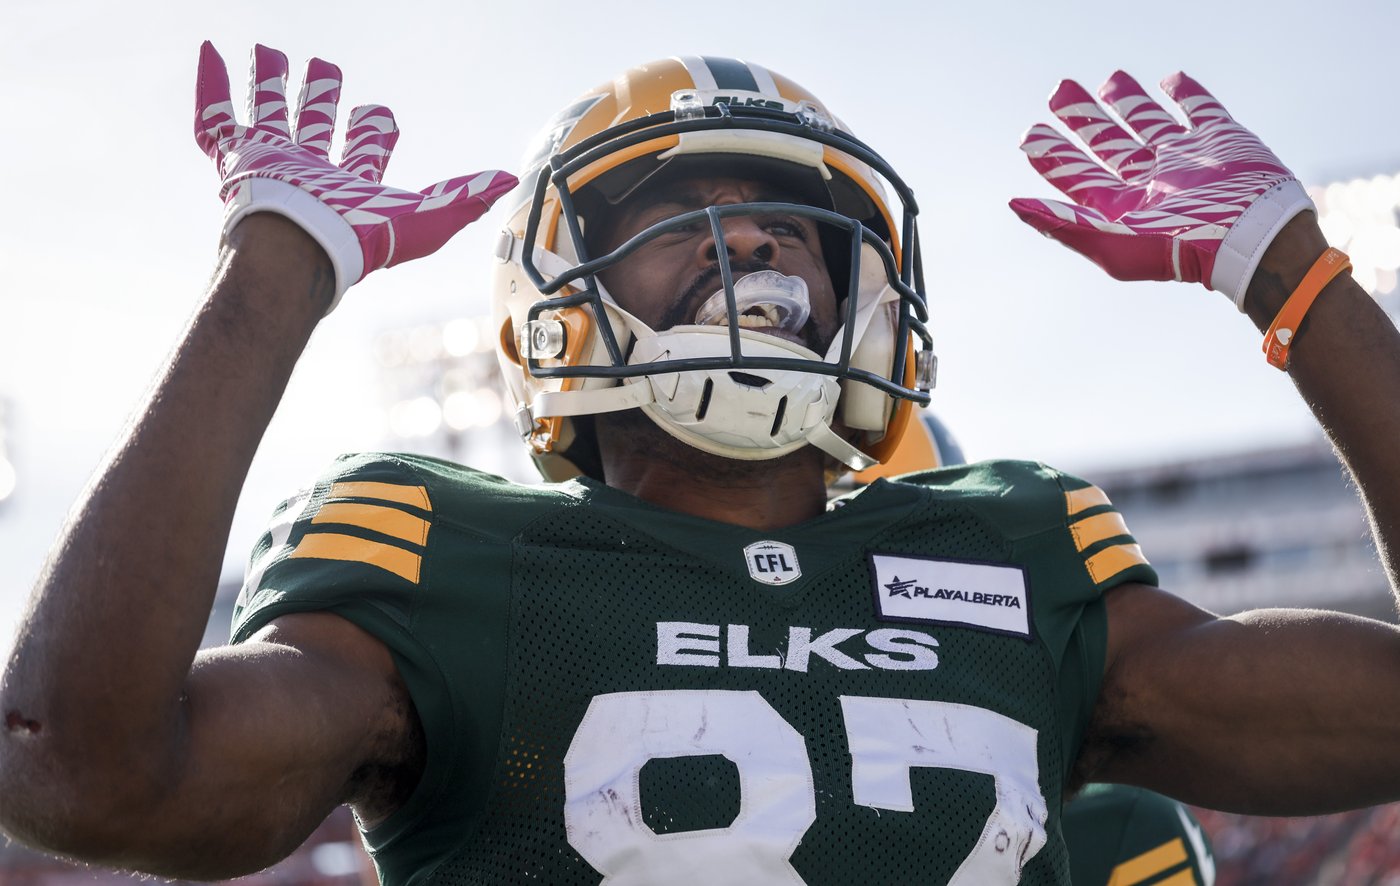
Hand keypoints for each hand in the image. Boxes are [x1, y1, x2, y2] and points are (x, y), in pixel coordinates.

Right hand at [194, 42, 517, 310]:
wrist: (301, 250)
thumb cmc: (361, 242)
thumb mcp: (425, 220)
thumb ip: (463, 197)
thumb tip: (507, 180)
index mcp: (351, 181)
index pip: (366, 146)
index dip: (375, 127)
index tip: (377, 113)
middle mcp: (311, 168)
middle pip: (315, 122)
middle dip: (320, 96)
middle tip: (324, 68)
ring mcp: (271, 161)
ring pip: (267, 112)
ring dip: (268, 82)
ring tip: (268, 51)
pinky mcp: (237, 158)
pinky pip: (217, 117)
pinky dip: (211, 85)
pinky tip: (211, 52)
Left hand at [1009, 72, 1311, 309]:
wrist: (1250, 234)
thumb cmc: (1177, 247)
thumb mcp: (1109, 242)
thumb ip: (1062, 222)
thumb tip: (1014, 206)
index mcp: (1122, 205)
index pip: (1077, 175)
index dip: (1053, 155)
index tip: (1029, 134)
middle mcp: (1150, 181)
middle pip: (1107, 144)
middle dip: (1083, 119)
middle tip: (1059, 91)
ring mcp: (1185, 157)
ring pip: (1148, 123)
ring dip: (1127, 102)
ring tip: (1107, 81)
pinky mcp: (1220, 138)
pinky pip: (1199, 109)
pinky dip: (1185, 93)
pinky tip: (1170, 81)